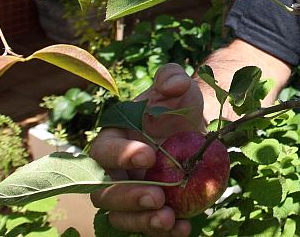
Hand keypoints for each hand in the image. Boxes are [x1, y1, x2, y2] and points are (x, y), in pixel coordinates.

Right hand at [89, 63, 206, 236]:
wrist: (196, 129)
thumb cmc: (178, 106)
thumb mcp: (178, 86)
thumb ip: (172, 78)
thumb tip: (174, 84)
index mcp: (112, 140)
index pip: (103, 151)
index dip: (121, 155)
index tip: (149, 156)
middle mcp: (112, 172)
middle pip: (104, 192)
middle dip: (128, 197)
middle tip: (157, 197)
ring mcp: (129, 194)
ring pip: (121, 217)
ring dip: (141, 223)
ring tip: (169, 220)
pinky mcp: (148, 211)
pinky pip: (147, 227)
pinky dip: (164, 233)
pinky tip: (184, 229)